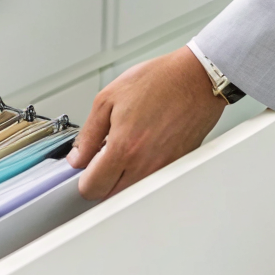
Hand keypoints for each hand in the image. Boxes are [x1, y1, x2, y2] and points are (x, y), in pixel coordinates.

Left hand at [67, 47, 226, 201]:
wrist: (196, 79)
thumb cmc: (159, 81)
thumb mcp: (108, 99)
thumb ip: (88, 135)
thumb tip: (77, 158)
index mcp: (124, 149)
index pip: (93, 188)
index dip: (84, 178)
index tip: (85, 166)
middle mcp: (145, 165)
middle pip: (112, 196)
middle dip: (102, 180)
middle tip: (102, 157)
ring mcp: (163, 168)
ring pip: (132, 191)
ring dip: (122, 178)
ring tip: (124, 150)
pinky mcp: (177, 166)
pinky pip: (152, 181)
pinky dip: (142, 171)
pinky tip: (142, 148)